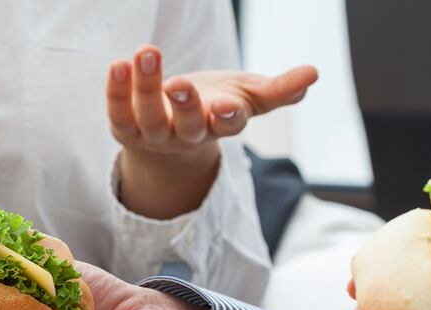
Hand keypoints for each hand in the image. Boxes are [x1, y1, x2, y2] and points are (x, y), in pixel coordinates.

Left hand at [109, 45, 316, 218]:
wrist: (172, 135)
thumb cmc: (216, 106)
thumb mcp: (248, 96)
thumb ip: (278, 90)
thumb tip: (313, 74)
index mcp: (220, 125)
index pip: (228, 125)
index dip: (227, 116)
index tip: (225, 105)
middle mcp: (186, 135)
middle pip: (186, 126)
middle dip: (184, 105)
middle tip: (178, 82)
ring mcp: (154, 135)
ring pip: (148, 118)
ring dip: (145, 87)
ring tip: (145, 53)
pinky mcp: (126, 129)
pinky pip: (118, 114)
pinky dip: (116, 92)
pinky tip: (118, 65)